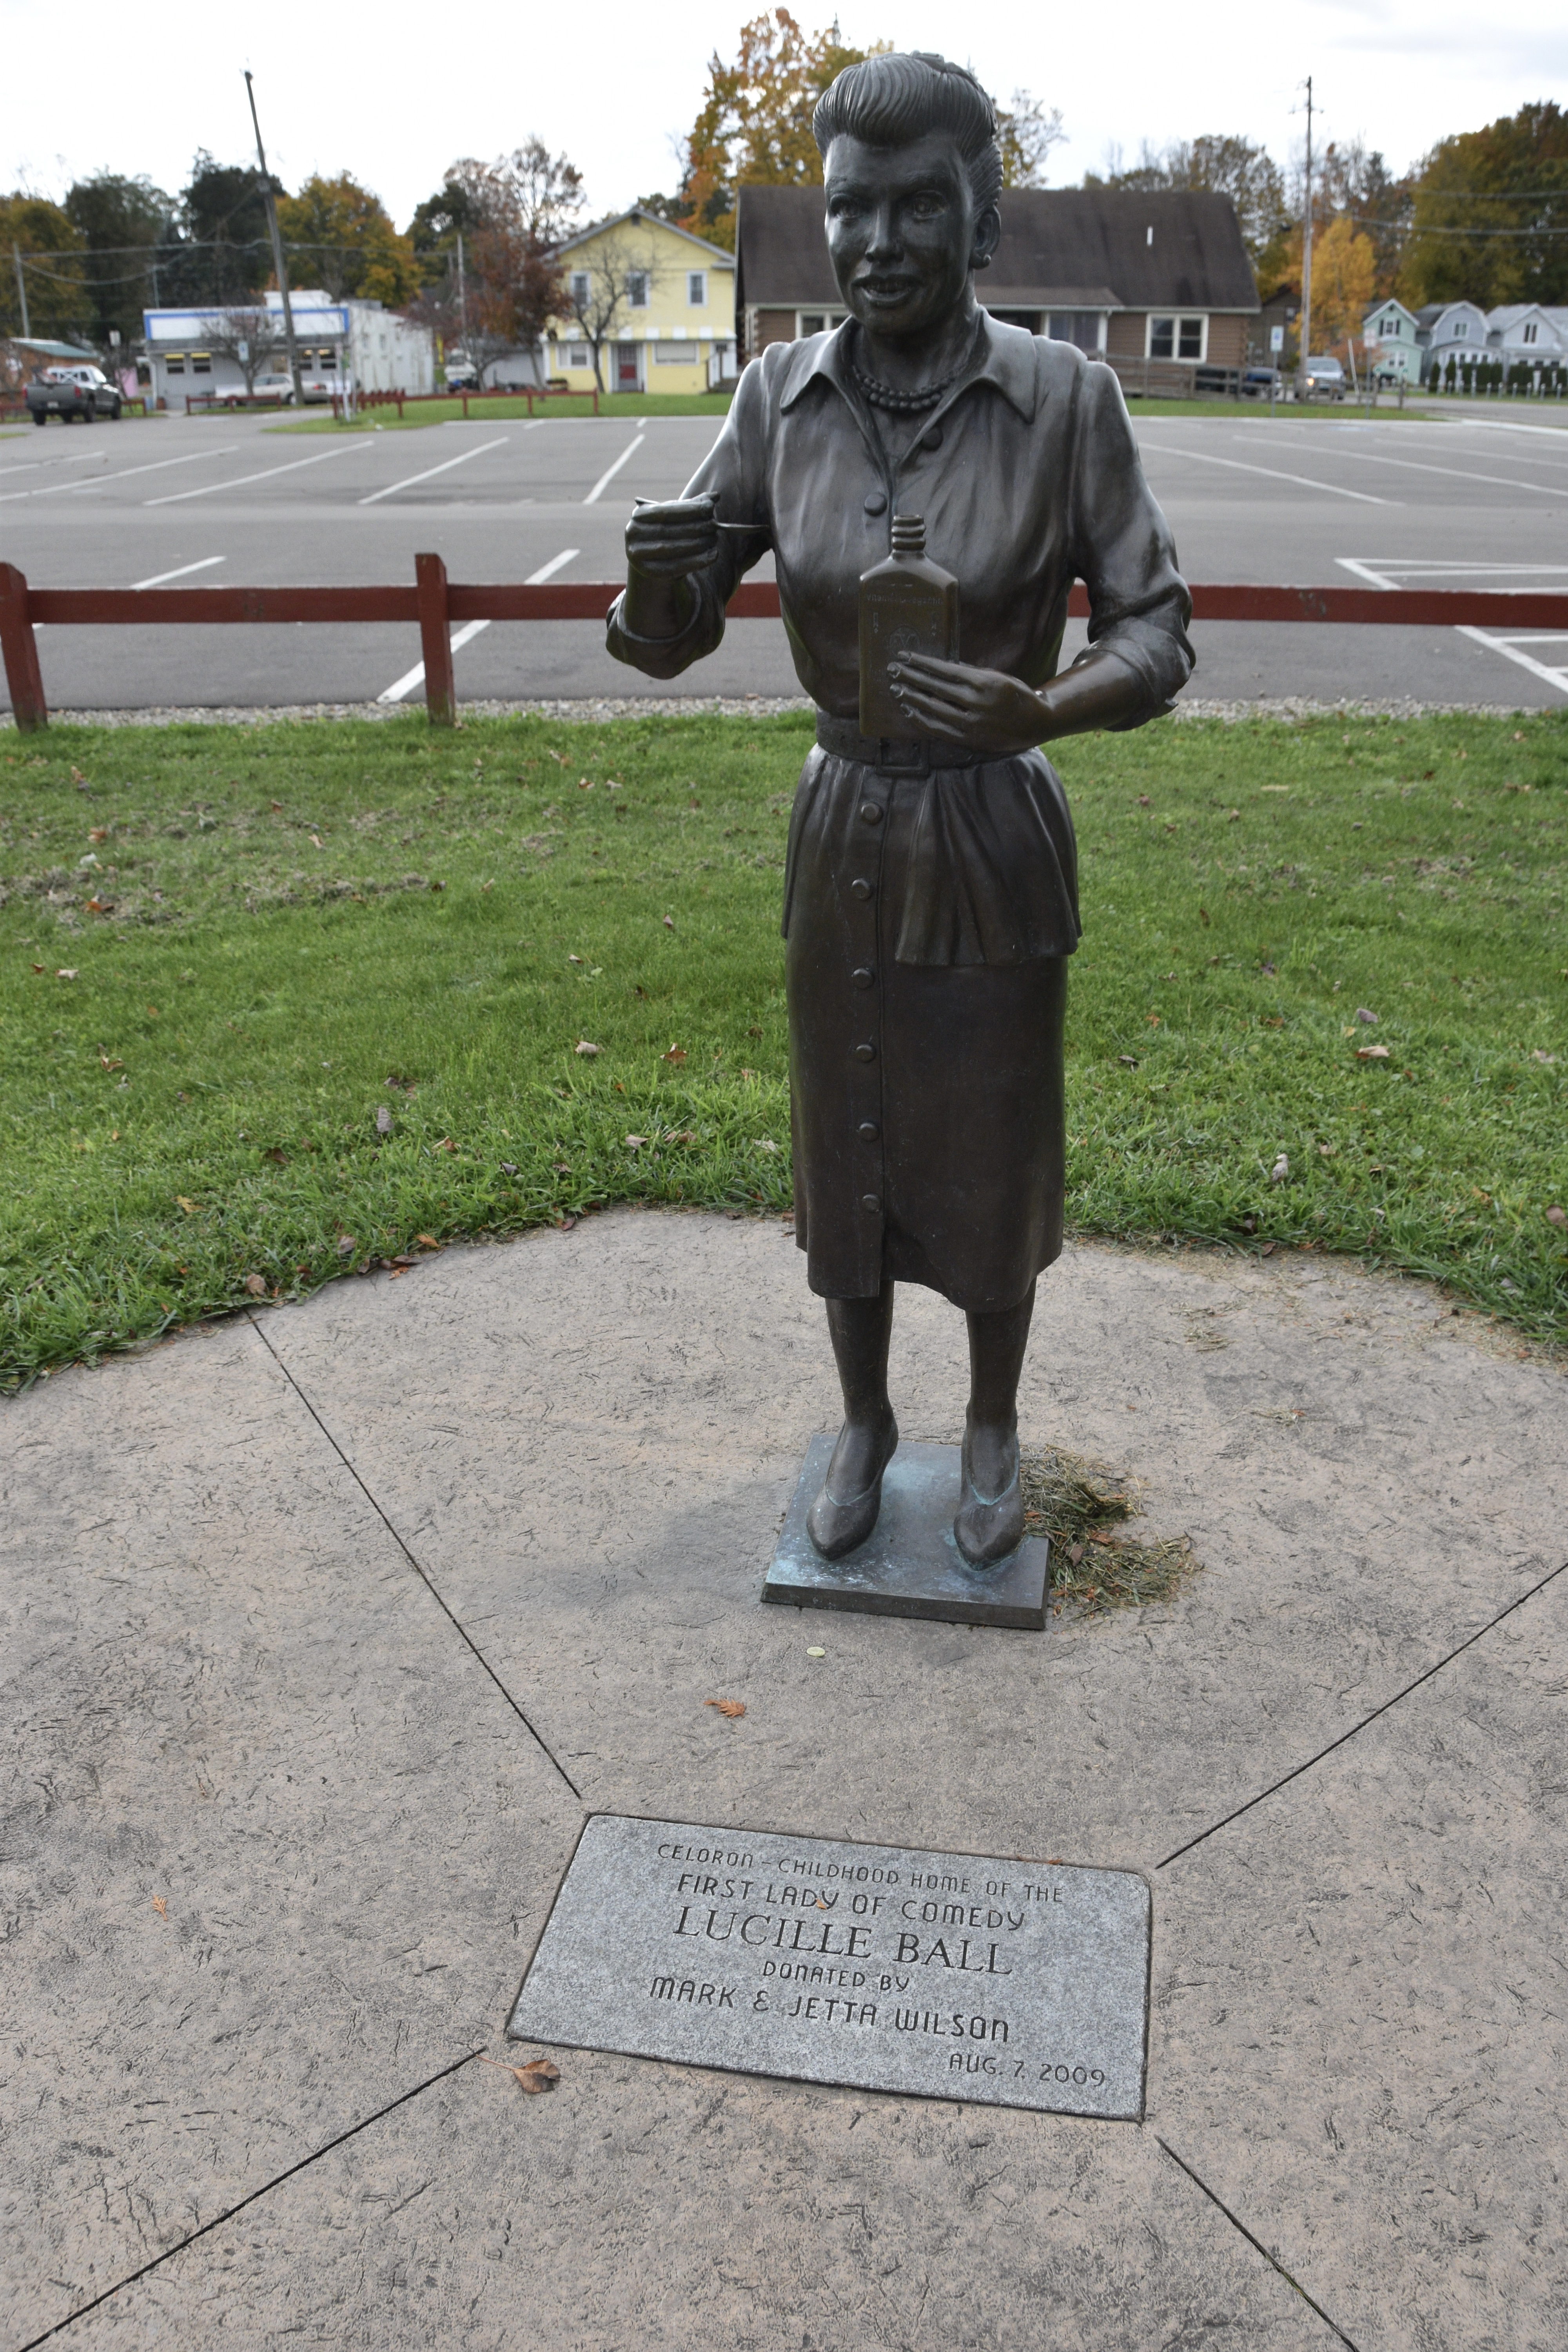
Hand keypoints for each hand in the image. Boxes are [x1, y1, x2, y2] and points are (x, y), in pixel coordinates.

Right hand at [626, 494, 719, 581]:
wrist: (652, 559)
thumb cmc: (666, 533)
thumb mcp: (676, 517)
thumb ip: (693, 506)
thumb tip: (715, 496)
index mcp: (639, 515)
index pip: (666, 510)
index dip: (689, 509)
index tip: (710, 507)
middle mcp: (633, 532)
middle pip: (669, 530)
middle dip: (695, 527)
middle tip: (714, 527)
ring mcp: (636, 553)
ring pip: (671, 549)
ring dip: (696, 545)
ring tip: (714, 540)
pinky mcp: (646, 571)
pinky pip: (674, 568)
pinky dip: (695, 562)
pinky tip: (711, 556)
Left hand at [887, 655, 1049, 757]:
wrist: (1036, 724)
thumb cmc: (1016, 695)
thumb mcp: (998, 677)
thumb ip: (971, 673)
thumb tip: (943, 668)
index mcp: (985, 683)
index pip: (945, 671)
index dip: (922, 664)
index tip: (905, 656)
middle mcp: (977, 704)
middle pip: (935, 689)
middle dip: (911, 679)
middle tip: (892, 670)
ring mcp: (972, 725)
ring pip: (934, 711)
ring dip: (912, 699)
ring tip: (896, 690)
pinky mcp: (969, 741)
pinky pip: (939, 730)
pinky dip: (922, 720)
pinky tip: (910, 711)